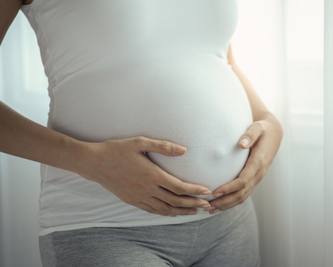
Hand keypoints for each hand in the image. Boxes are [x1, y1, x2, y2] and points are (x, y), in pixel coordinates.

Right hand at [76, 136, 211, 216]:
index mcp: (152, 175)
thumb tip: (184, 150)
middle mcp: (147, 189)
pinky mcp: (132, 200)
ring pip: (165, 209)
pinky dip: (165, 213)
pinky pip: (152, 210)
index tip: (206, 191)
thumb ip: (163, 146)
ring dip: (181, 211)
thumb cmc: (117, 150)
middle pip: (175, 201)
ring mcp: (139, 197)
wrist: (94, 163)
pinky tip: (172, 213)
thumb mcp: (140, 142)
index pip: (179, 187)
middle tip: (207, 205)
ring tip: (194, 211)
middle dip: (193, 204)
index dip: (194, 191)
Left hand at [203, 117, 282, 213]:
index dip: (229, 188)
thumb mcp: (258, 127)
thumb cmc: (263, 129)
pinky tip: (219, 205)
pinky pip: (243, 194)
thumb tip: (241, 144)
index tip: (214, 192)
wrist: (274, 134)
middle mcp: (258, 173)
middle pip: (241, 193)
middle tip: (208, 206)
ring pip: (242, 196)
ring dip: (227, 205)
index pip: (243, 180)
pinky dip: (231, 201)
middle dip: (225, 201)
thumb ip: (250, 135)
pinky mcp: (253, 179)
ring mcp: (257, 178)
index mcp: (259, 162)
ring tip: (210, 210)